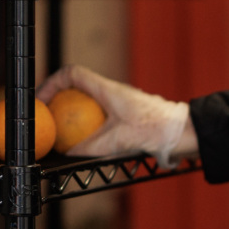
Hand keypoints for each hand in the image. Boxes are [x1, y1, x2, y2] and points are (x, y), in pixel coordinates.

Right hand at [34, 64, 198, 166]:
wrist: (185, 132)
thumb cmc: (157, 130)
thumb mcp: (119, 141)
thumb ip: (92, 148)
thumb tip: (69, 154)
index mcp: (108, 90)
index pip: (73, 74)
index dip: (53, 83)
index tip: (42, 101)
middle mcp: (113, 93)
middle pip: (78, 88)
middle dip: (59, 101)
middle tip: (49, 120)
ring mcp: (121, 103)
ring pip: (90, 103)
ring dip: (75, 116)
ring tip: (64, 136)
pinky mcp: (128, 116)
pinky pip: (101, 118)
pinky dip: (90, 128)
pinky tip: (89, 147)